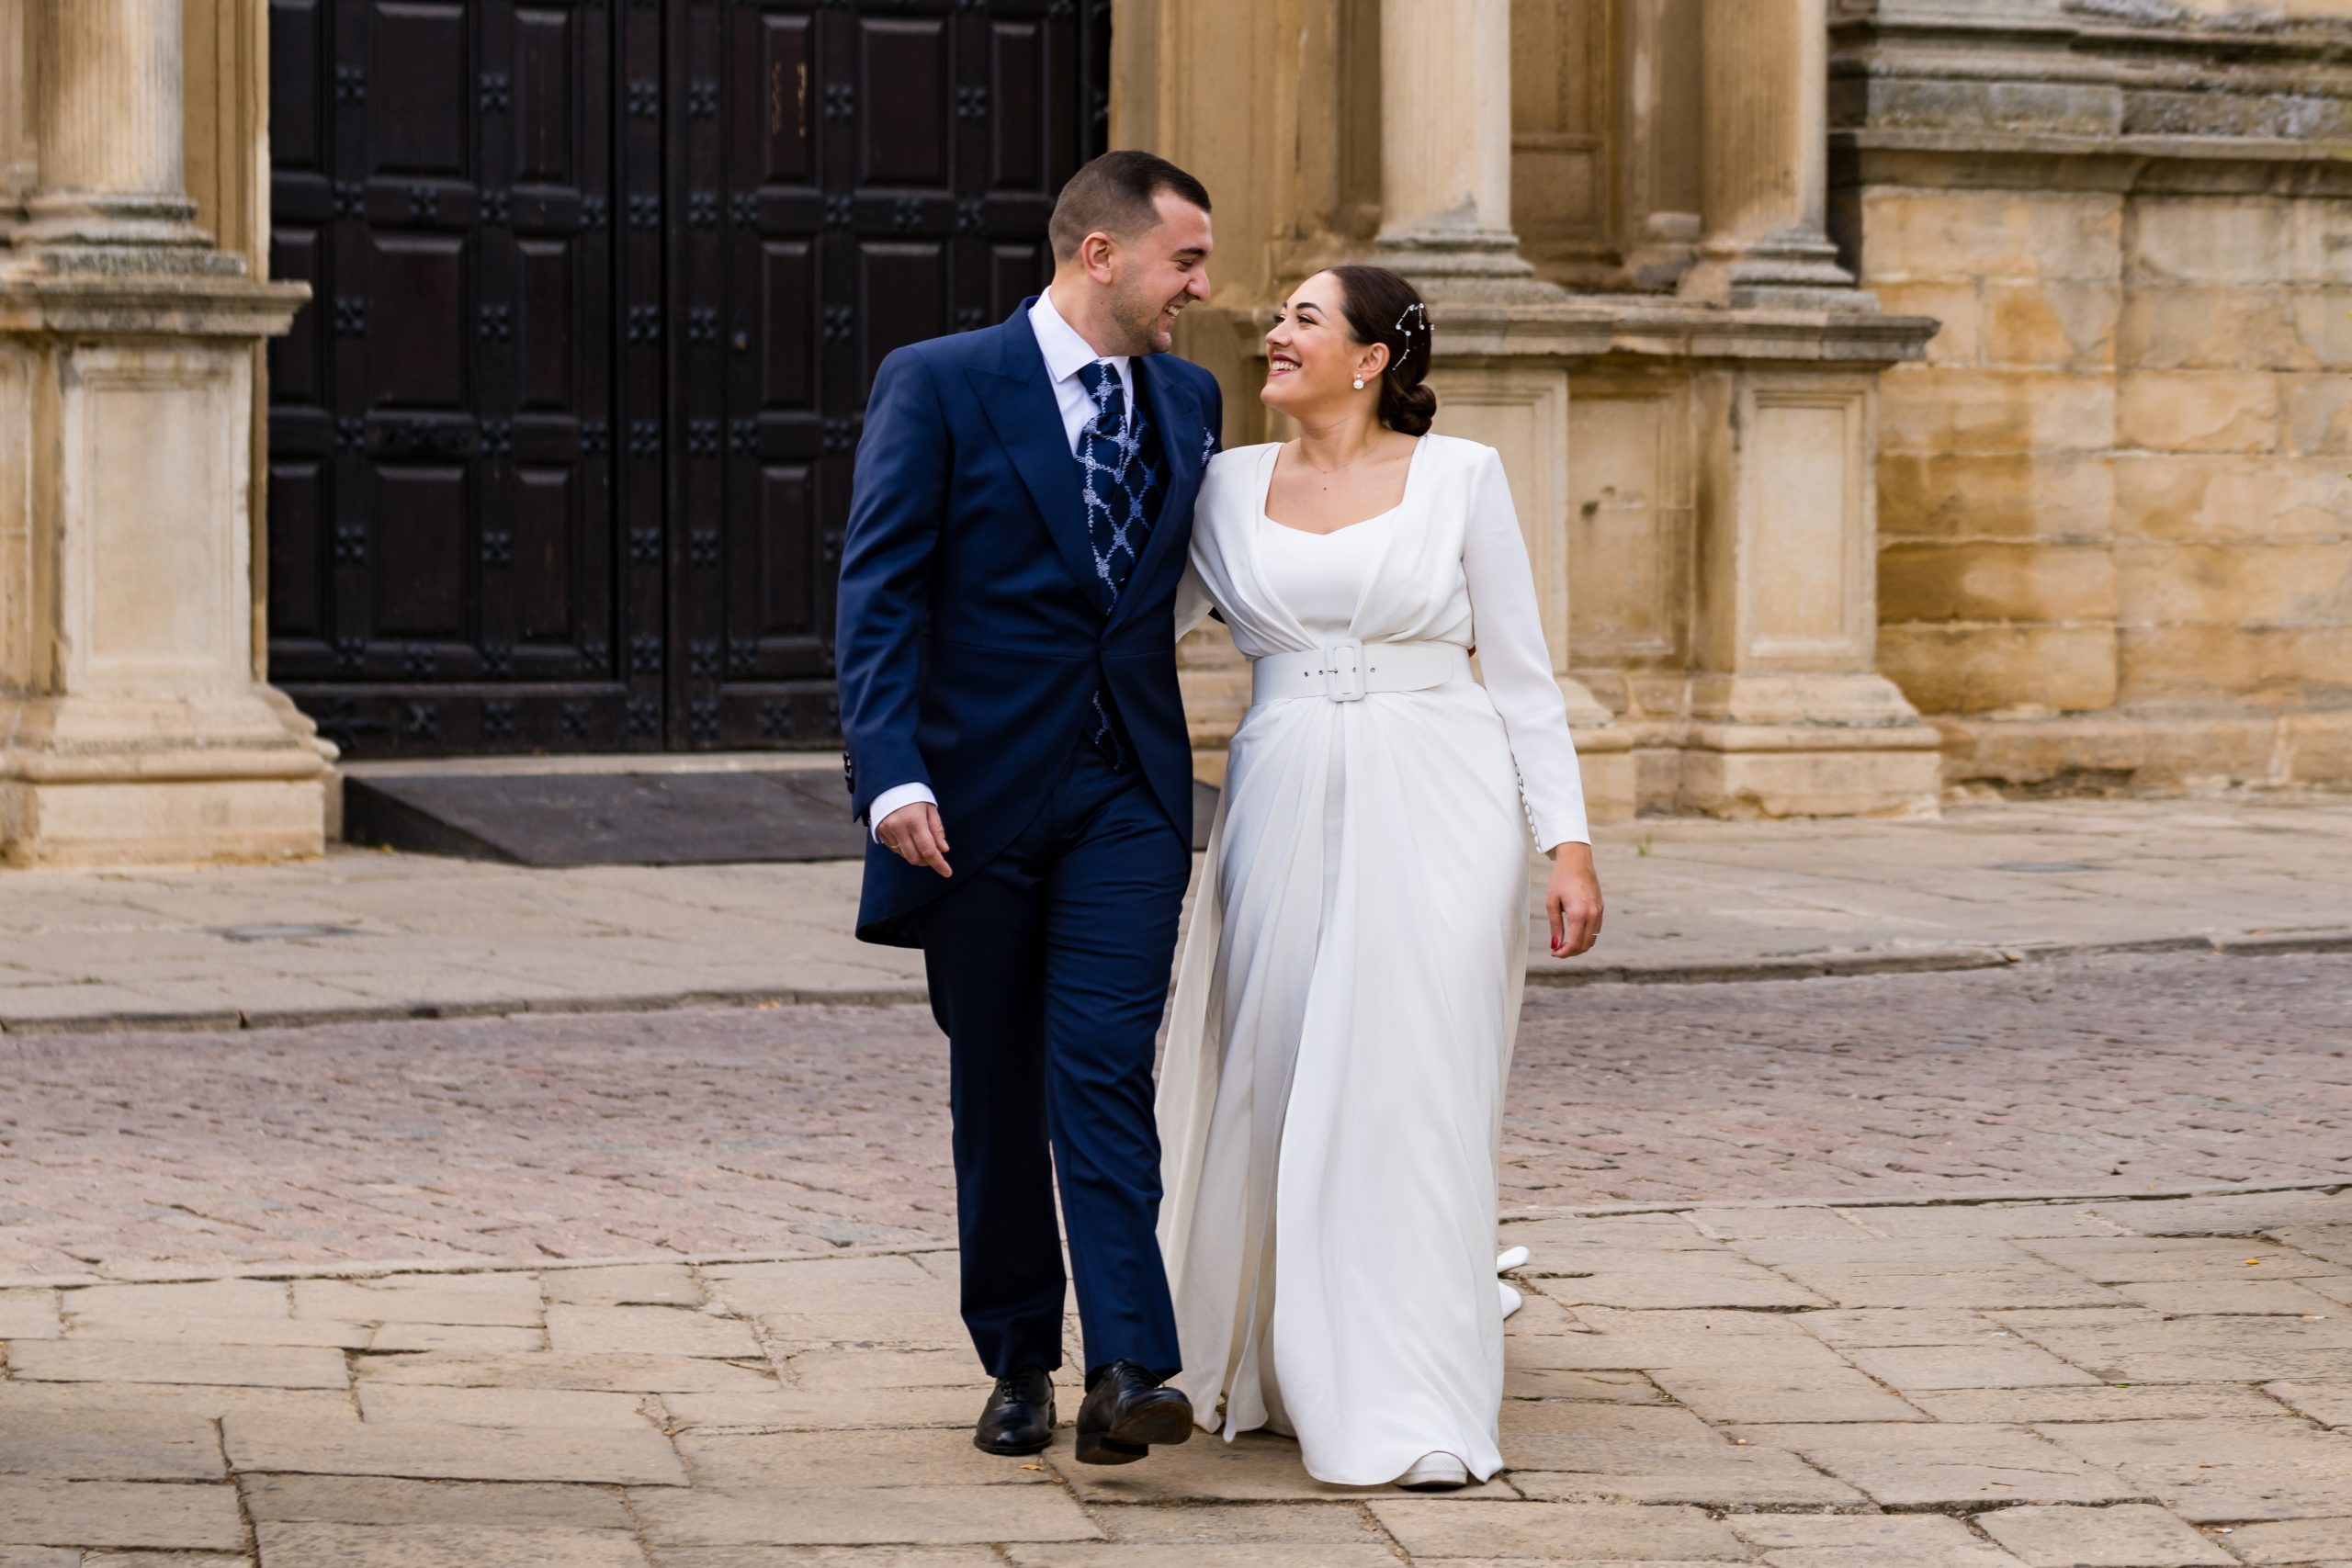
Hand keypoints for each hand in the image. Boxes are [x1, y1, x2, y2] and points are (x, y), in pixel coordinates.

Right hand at [877, 801, 951, 877]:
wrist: (889, 782)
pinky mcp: (879, 831)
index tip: (947, 872)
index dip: (939, 864)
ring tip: (922, 844)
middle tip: (934, 855)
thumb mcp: (930, 808)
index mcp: (914, 820)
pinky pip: (894, 849)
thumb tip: (943, 849)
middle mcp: (899, 827)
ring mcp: (887, 830)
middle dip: (927, 861)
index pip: (928, 850)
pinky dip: (904, 849)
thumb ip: (937, 830)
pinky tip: (909, 839)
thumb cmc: (914, 794)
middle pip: (915, 857)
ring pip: (904, 855)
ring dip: (916, 856)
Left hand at [1545, 842, 1601, 957]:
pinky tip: (1574, 934)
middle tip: (1558, 951)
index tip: (1554, 953)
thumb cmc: (1561, 879)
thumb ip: (1555, 926)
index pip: (1575, 943)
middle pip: (1585, 945)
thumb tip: (1555, 945)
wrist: (1576, 860)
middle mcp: (1592, 914)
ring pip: (1593, 939)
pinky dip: (1586, 936)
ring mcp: (1599, 911)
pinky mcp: (1601, 908)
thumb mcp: (1552, 902)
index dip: (1564, 953)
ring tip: (1565, 944)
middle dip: (1571, 952)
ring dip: (1580, 945)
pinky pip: (1596, 929)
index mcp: (1579, 913)